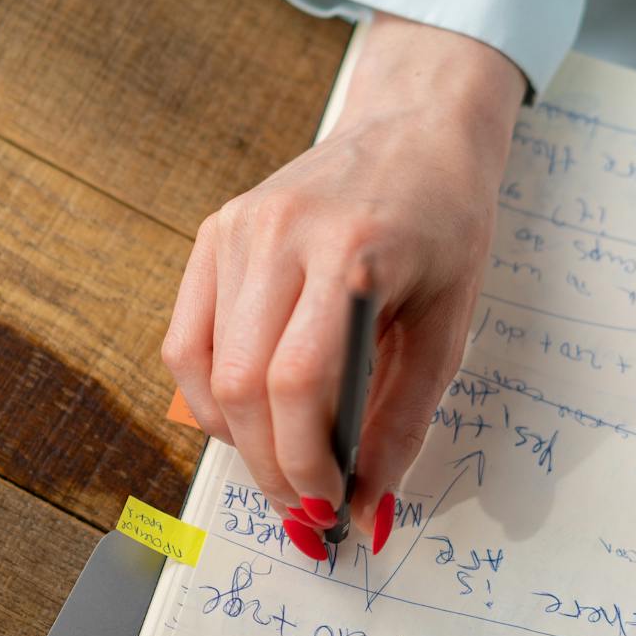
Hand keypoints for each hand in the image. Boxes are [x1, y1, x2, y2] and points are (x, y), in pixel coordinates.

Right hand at [162, 14, 523, 556]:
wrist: (417, 127)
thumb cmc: (446, 226)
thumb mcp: (449, 327)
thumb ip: (404, 421)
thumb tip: (368, 508)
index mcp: (353, 250)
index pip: (298, 381)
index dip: (304, 461)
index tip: (330, 505)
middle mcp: (281, 232)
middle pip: (242, 384)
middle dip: (271, 466)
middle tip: (306, 507)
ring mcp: (237, 229)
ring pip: (202, 370)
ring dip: (237, 440)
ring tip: (282, 466)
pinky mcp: (215, 232)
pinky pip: (186, 339)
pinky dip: (210, 397)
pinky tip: (251, 416)